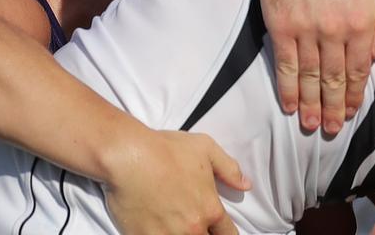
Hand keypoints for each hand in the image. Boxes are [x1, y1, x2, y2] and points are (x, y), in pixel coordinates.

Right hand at [104, 130, 249, 234]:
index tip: (218, 231)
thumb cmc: (167, 150)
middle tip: (195, 226)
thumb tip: (245, 185)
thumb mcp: (207, 149)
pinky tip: (159, 230)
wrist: (129, 157)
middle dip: (204, 234)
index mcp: (210, 209)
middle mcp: (192, 228)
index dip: (224, 233)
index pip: (227, 234)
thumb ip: (229, 169)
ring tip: (178, 227)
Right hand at [263, 0, 374, 133]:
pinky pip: (286, 64)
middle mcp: (335, 30)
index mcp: (362, 24)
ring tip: (311, 125)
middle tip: (331, 130)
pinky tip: (289, 104)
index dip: (353, 95)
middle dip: (332, 108)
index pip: (359, 70)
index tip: (350, 113)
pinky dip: (287, 87)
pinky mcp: (282, 25)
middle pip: (333, 78)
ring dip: (310, 104)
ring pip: (309, 76)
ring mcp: (306, 29)